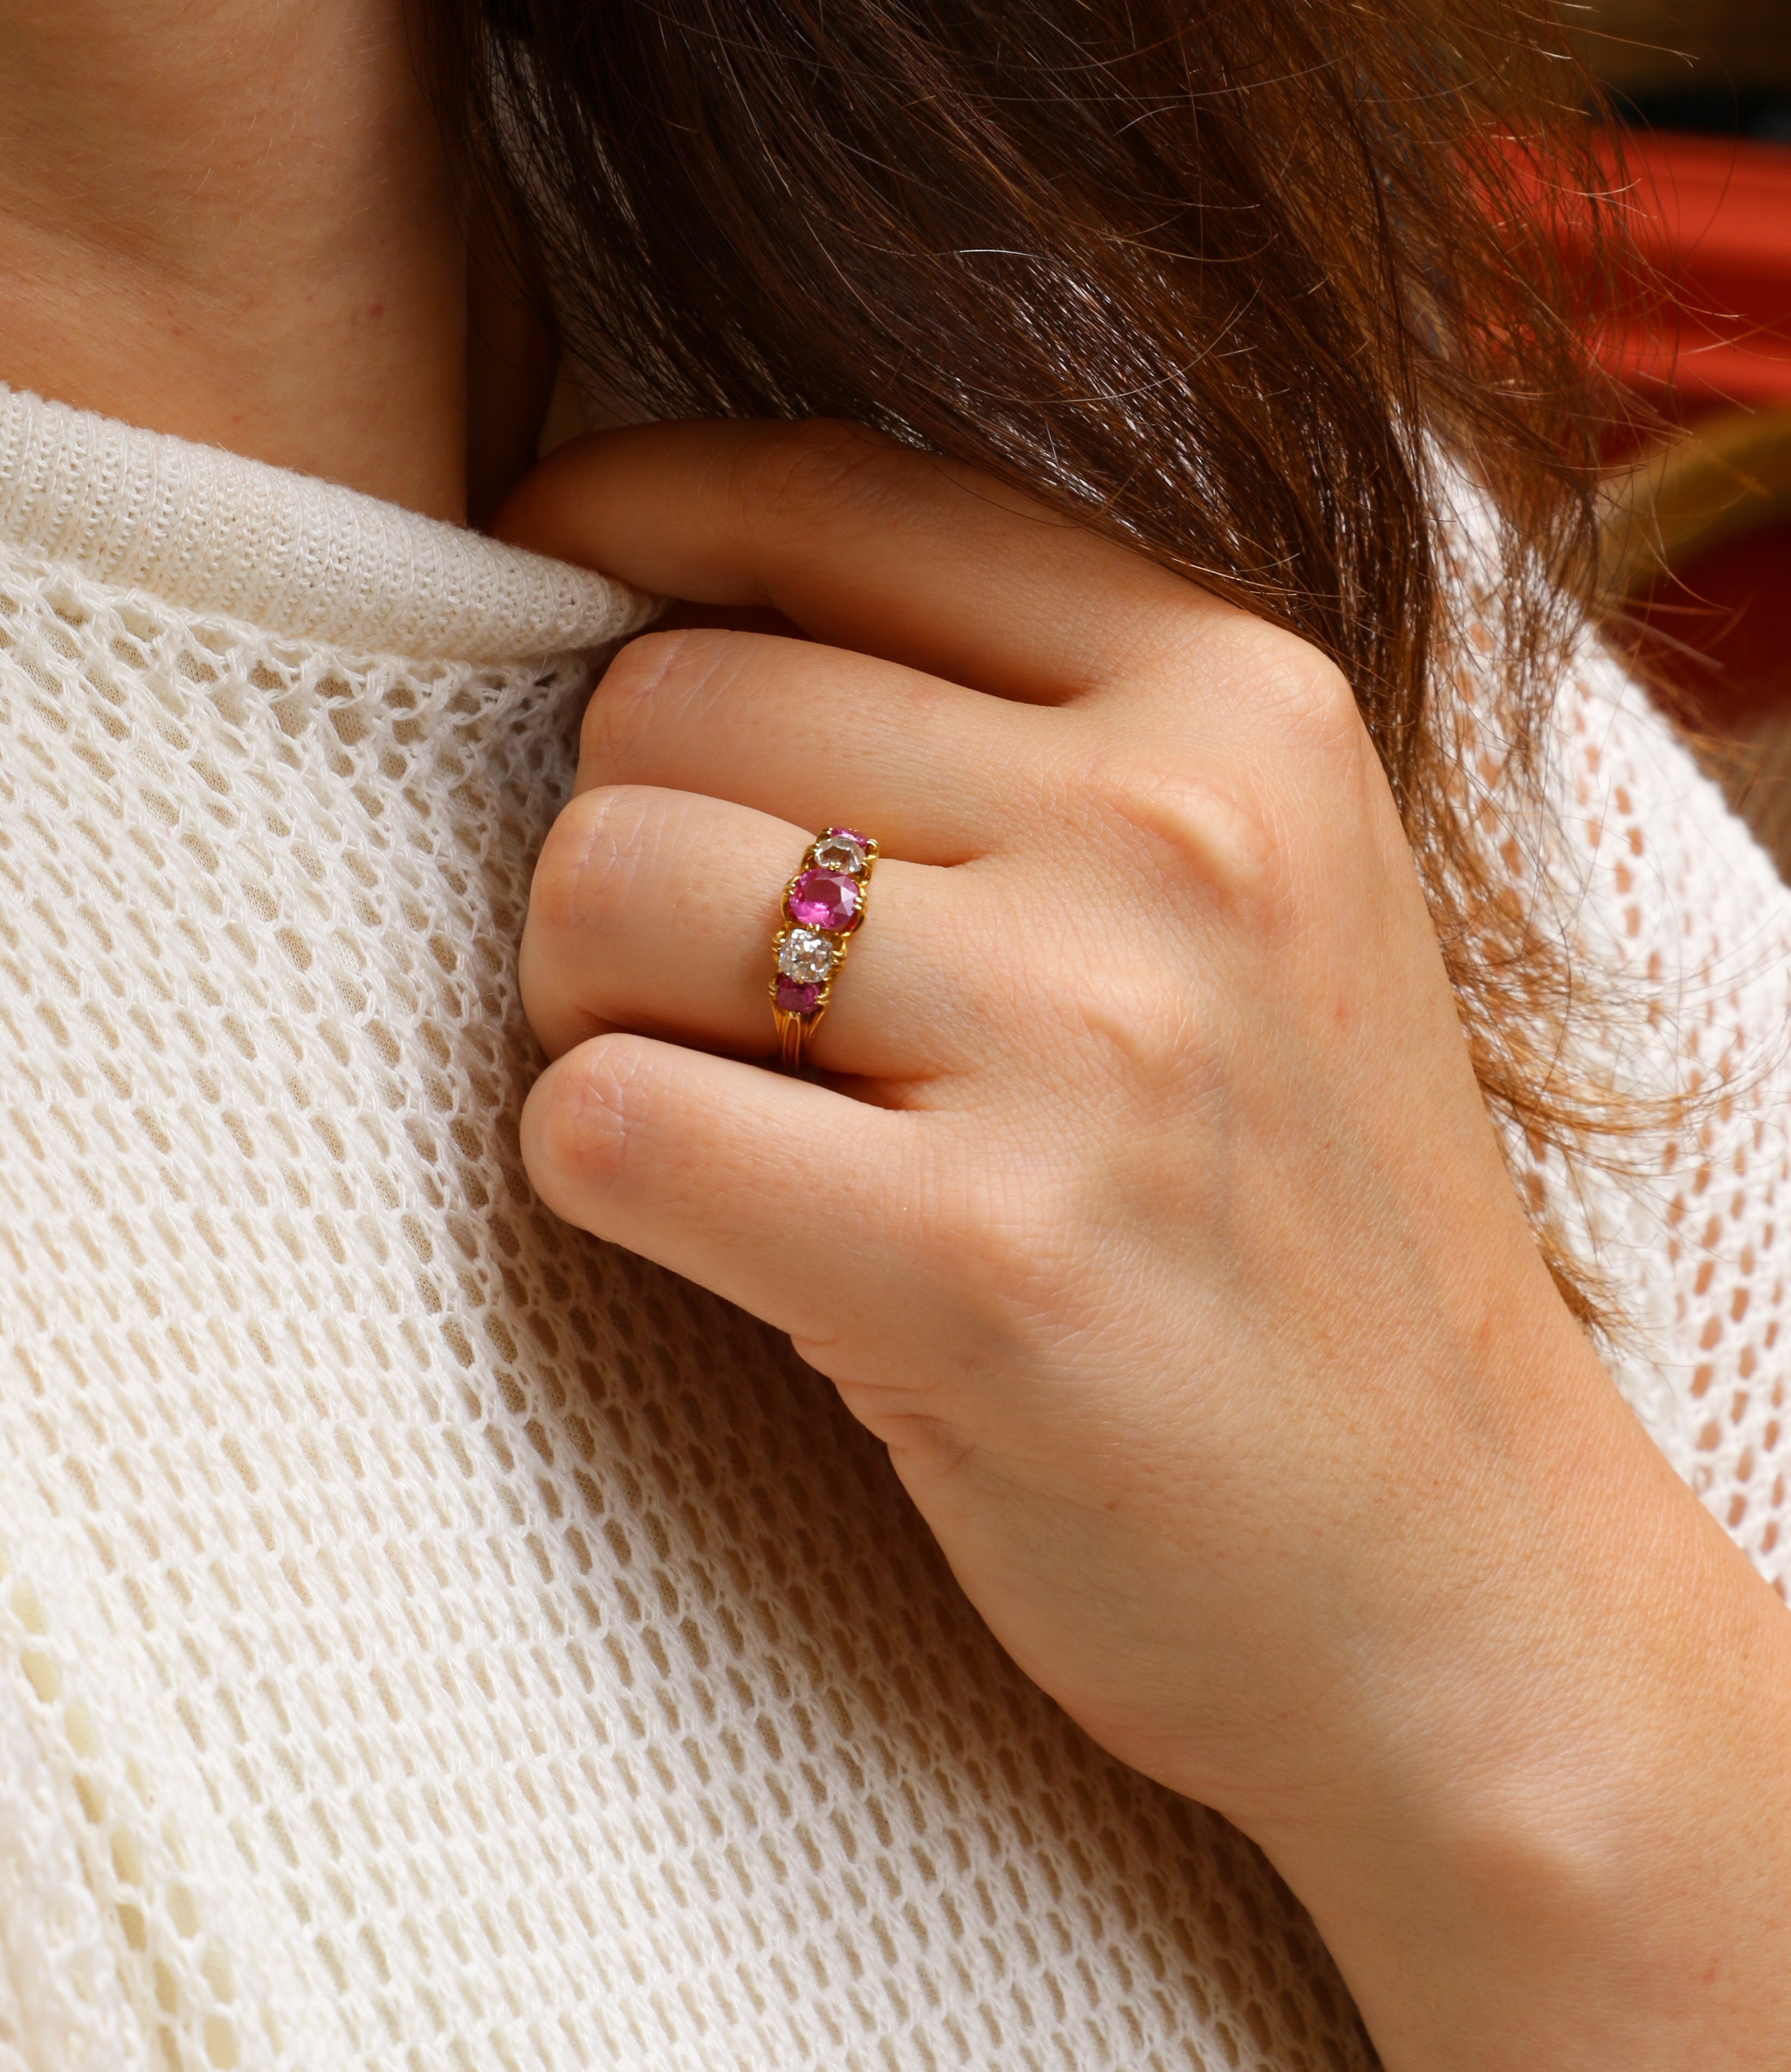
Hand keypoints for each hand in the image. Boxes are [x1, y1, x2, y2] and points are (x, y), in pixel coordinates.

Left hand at [503, 417, 1621, 1832]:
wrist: (1456, 1578)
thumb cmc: (1299, 1234)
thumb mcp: (1244, 907)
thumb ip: (1008, 743)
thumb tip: (670, 633)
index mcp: (1236, 703)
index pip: (830, 493)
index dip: (628, 512)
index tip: (549, 568)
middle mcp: (1172, 833)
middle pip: (671, 700)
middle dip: (620, 840)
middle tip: (694, 982)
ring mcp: (1088, 1044)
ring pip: (604, 887)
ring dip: (588, 1006)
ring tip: (712, 1102)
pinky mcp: (982, 1265)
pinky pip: (607, 1125)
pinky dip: (601, 1177)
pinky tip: (723, 1233)